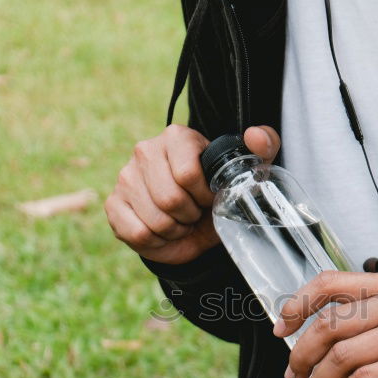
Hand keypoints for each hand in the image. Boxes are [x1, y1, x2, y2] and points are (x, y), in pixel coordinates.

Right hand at [105, 124, 280, 265]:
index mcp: (177, 137)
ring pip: (155, 219)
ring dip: (175, 230)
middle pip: (170, 199)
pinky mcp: (113, 204)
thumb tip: (255, 135)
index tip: (209, 196)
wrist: (194, 226)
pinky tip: (161, 231)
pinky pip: (137, 233)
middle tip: (194, 212)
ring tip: (179, 220)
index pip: (187, 174)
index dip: (204, 195)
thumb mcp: (248, 172)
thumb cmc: (219, 194)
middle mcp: (145, 151)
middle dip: (189, 215)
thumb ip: (265, 147)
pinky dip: (156, 241)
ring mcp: (125, 177)